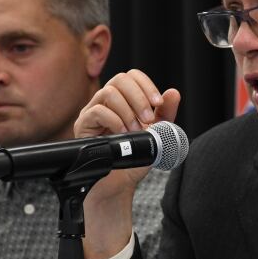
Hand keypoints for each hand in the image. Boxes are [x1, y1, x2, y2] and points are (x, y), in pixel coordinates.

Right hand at [77, 69, 180, 258]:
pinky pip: (97, 111)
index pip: (132, 76)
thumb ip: (166, 113)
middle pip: (120, 78)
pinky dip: (114, 121)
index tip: (158, 104)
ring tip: (134, 130)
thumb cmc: (135, 156)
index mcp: (124, 99)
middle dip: (139, 98)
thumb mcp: (157, 132)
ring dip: (127, 111)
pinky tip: (122, 135)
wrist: (120, 182)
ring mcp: (93, 111)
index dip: (146, 85)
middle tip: (148, 119)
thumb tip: (173, 93)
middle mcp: (107, 102)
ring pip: (109, 92)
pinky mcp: (84, 125)